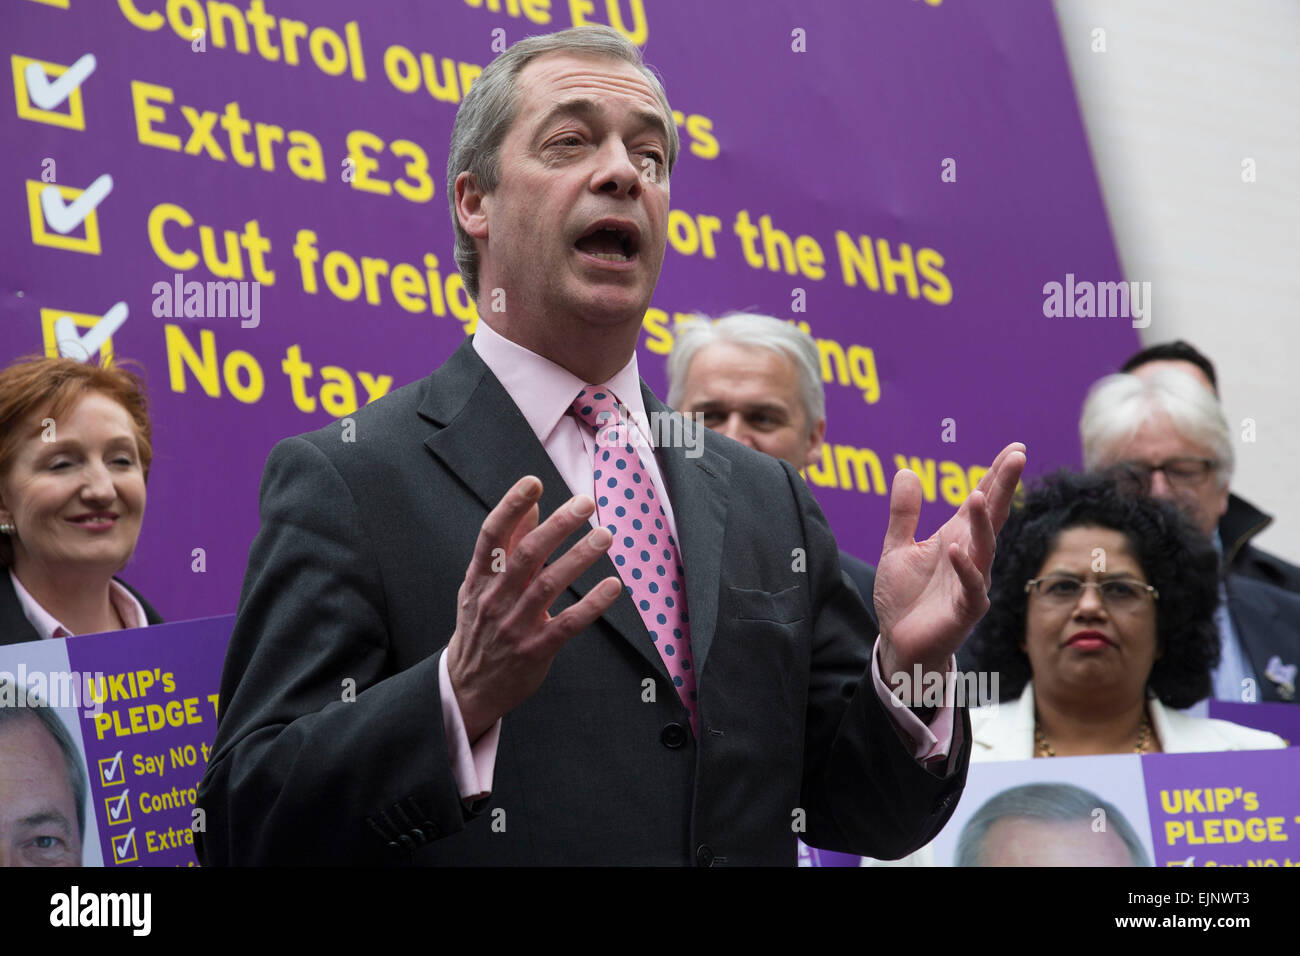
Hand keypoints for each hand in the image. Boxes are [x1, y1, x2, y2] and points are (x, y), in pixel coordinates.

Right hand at [446, 476, 622, 741]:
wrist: (469, 686)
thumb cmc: (480, 625)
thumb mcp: (481, 585)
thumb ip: (507, 546)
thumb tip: (532, 506)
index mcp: (479, 578)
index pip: (492, 535)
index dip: (511, 506)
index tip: (533, 483)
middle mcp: (494, 599)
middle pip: (527, 555)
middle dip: (558, 526)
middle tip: (585, 502)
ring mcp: (515, 626)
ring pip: (548, 585)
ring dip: (579, 558)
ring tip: (605, 536)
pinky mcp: (536, 650)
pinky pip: (567, 624)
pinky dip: (592, 605)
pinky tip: (614, 586)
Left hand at [874, 443, 1025, 687]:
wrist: (899, 643)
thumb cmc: (905, 597)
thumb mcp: (897, 548)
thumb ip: (904, 514)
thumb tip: (907, 471)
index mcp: (957, 539)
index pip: (983, 502)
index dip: (997, 475)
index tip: (1015, 448)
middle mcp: (971, 557)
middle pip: (992, 517)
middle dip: (1003, 487)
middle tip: (1016, 458)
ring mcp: (972, 583)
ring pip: (984, 549)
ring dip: (983, 523)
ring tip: (978, 495)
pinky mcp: (965, 610)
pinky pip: (971, 588)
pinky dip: (965, 568)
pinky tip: (956, 548)